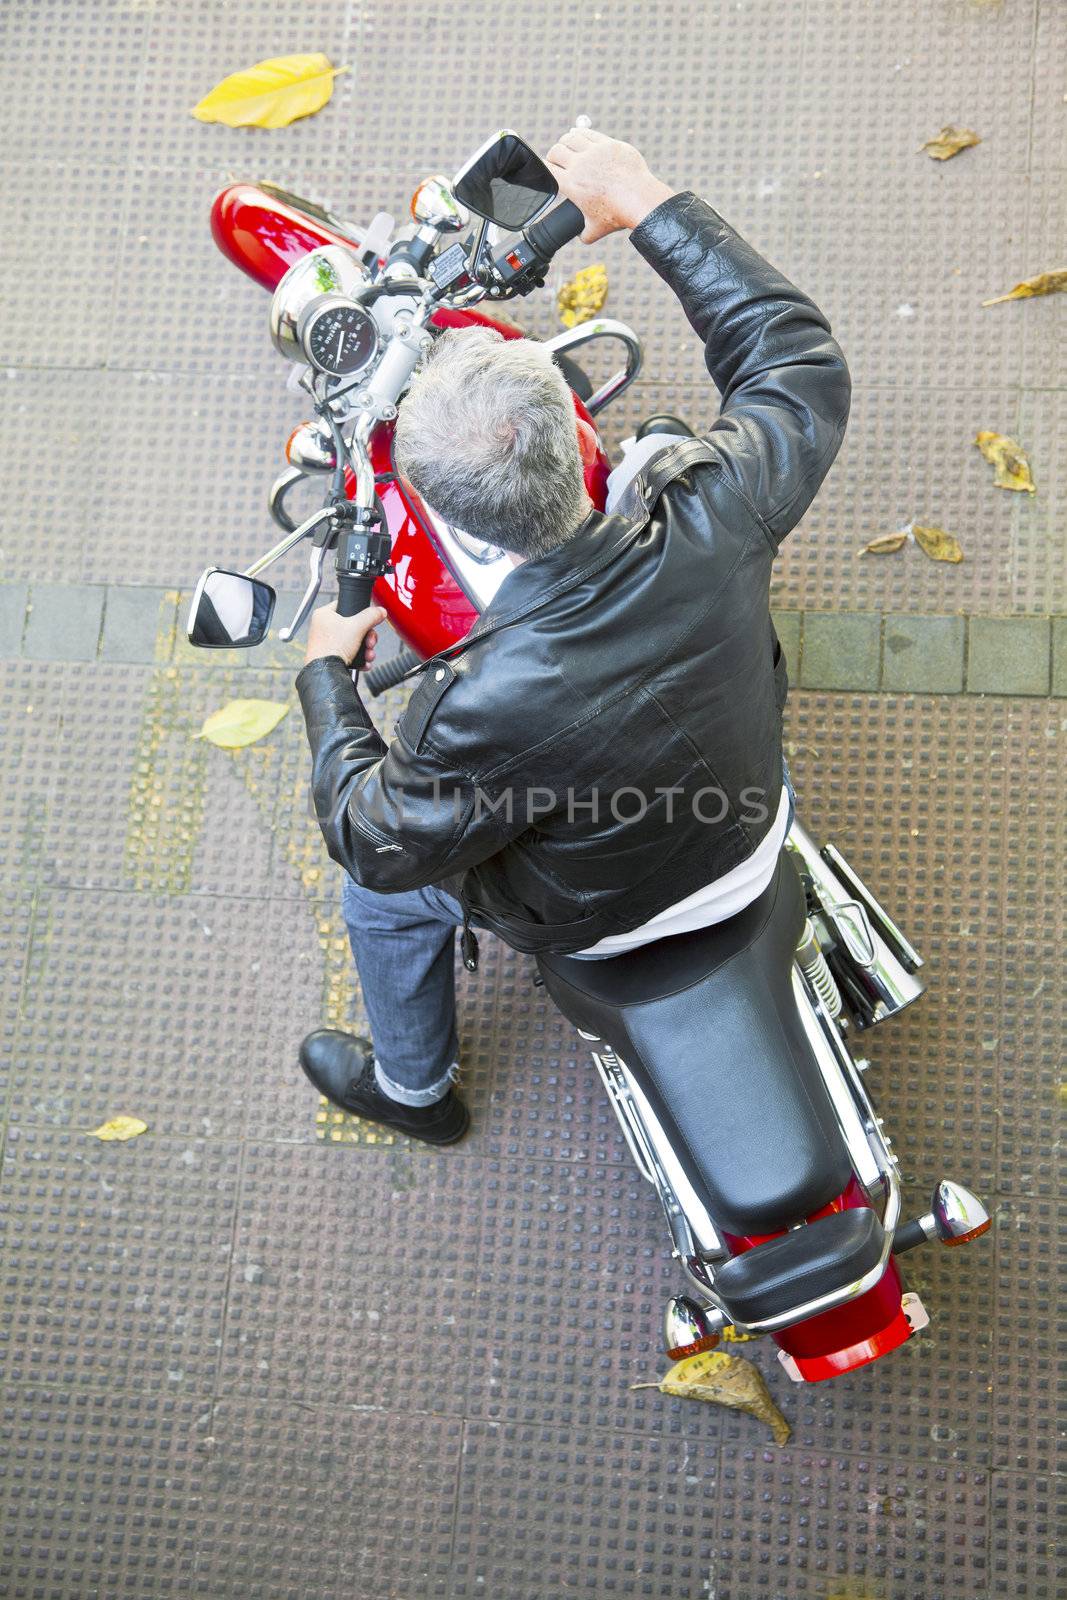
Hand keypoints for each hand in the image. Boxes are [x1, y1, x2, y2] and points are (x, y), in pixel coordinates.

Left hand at [305, 601, 386, 667]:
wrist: (326, 671)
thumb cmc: (333, 647)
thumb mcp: (358, 626)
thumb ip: (371, 616)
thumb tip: (380, 611)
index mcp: (324, 614)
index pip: (345, 605)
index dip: (359, 612)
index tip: (368, 619)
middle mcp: (323, 627)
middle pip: (353, 626)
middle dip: (367, 637)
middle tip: (370, 642)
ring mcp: (326, 642)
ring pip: (353, 641)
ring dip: (365, 649)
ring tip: (368, 655)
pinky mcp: (330, 656)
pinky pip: (348, 653)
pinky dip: (358, 658)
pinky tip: (364, 662)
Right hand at [545, 126, 672, 242]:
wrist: (638, 199)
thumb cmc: (617, 214)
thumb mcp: (595, 230)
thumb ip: (584, 233)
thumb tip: (581, 237)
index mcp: (571, 184)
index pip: (549, 169)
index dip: (546, 168)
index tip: (550, 169)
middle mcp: (579, 165)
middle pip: (556, 150)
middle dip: (554, 154)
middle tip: (557, 158)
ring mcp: (593, 152)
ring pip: (570, 138)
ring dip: (566, 142)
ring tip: (567, 146)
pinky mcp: (607, 143)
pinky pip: (587, 133)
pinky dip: (580, 133)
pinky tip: (579, 135)